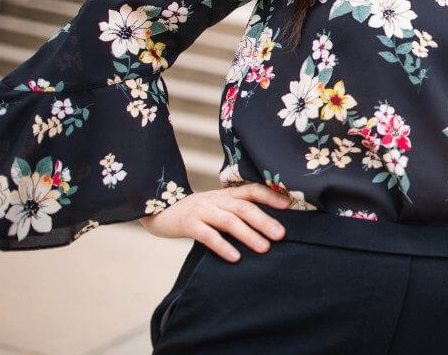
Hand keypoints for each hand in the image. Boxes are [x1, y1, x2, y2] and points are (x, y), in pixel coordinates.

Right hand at [139, 183, 291, 261]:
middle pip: (244, 208)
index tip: (288, 205)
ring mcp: (202, 211)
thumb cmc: (195, 212)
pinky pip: (208, 235)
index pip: (251, 190)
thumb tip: (265, 226)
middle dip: (264, 221)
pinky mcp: (189, 224)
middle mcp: (216, 200)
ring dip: (248, 235)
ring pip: (229, 221)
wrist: (159, 210)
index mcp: (226, 195)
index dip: (270, 196)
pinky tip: (235, 257)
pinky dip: (223, 246)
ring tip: (264, 248)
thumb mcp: (216, 206)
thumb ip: (235, 211)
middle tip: (281, 235)